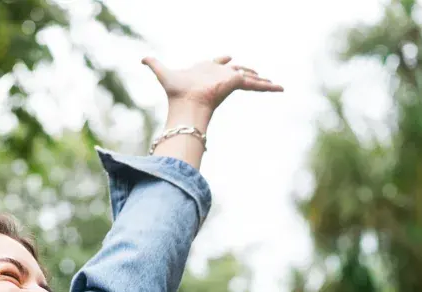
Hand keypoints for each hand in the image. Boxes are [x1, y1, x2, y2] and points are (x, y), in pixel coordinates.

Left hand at [142, 55, 282, 114]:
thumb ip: (154, 64)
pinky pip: (255, 84)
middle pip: (238, 70)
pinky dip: (268, 87)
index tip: (229, 57)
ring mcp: (229, 80)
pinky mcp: (236, 84)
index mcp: (207, 71)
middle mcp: (220, 75)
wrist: (186, 104)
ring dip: (262, 81)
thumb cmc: (176, 92)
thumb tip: (141, 58)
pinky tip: (280, 88)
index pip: (219, 63)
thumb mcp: (163, 73)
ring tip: (276, 85)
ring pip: (250, 78)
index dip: (223, 60)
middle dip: (247, 71)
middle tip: (256, 73)